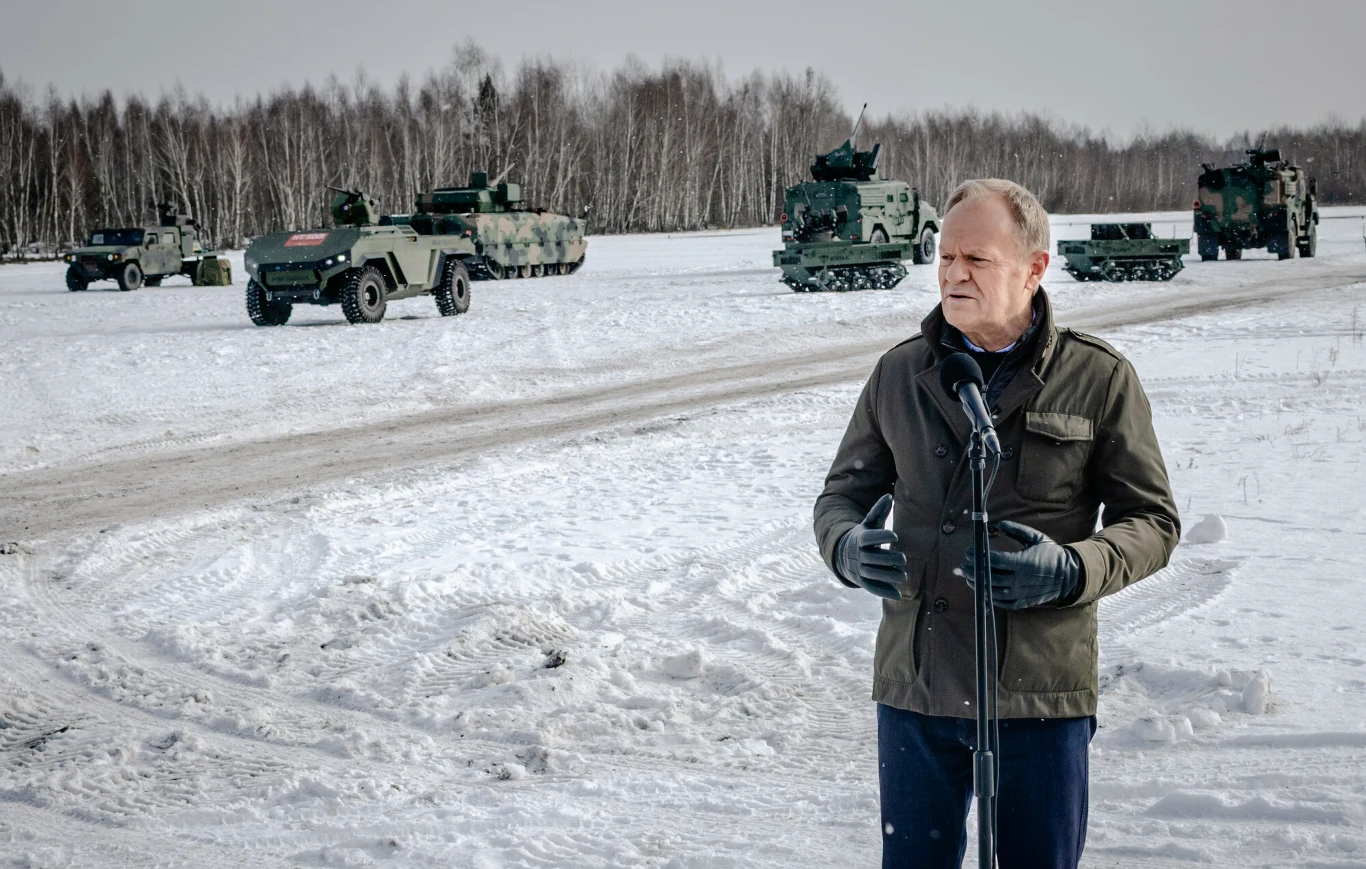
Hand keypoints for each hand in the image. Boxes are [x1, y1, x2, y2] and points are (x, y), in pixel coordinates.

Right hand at [836, 494, 907, 599]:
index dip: (881, 537)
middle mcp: (859, 555)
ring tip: (903, 576)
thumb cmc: (864, 536)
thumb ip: (878, 511)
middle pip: (873, 558)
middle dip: (888, 559)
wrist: (844, 555)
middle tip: (903, 559)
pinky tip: (898, 595)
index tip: (895, 537)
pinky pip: (872, 588)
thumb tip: (888, 496)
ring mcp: (859, 569)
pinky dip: (884, 592)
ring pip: (873, 574)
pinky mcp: (862, 581)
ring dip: (888, 576)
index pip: (869, 538)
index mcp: (860, 539)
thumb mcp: (868, 523)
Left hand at [957, 521, 1081, 609]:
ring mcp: (1022, 593)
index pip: (995, 560)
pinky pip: (1002, 602)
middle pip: (990, 577)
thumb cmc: (1050, 554)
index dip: (979, 556)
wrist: (1068, 576)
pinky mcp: (1023, 602)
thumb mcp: (1037, 538)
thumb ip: (1018, 530)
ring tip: (968, 578)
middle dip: (973, 571)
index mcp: (1024, 562)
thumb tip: (999, 525)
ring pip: (993, 592)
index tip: (969, 552)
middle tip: (962, 567)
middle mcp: (1021, 579)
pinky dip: (989, 598)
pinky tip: (981, 590)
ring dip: (977, 585)